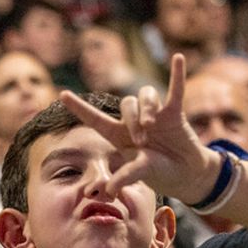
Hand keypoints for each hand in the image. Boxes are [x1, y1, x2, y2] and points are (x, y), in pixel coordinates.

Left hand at [60, 53, 217, 201]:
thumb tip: (110, 189)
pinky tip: (178, 58)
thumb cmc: (159, 173)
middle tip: (141, 140)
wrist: (186, 173)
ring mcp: (155, 114)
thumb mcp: (141, 174)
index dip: (79, 108)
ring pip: (145, 95)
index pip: (95, 118)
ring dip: (146, 107)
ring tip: (151, 125)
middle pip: (126, 104)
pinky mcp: (175, 113)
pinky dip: (177, 75)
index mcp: (119, 135)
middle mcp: (134, 121)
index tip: (61, 94)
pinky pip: (175, 90)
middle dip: (132, 120)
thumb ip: (126, 177)